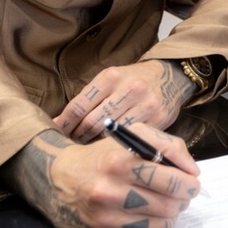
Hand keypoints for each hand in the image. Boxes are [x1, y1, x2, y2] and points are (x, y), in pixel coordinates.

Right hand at [2, 127, 199, 227]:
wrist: (58, 177)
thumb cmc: (103, 154)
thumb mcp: (133, 134)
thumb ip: (169, 145)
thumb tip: (193, 171)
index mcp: (120, 161)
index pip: (172, 180)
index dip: (189, 183)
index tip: (191, 182)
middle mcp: (110, 191)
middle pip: (170, 205)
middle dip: (183, 200)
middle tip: (181, 194)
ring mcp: (105, 217)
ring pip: (161, 226)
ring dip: (171, 215)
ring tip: (165, 203)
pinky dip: (153, 227)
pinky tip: (146, 214)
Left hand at [54, 60, 194, 143]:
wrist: (170, 77)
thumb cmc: (132, 80)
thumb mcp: (110, 79)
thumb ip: (88, 98)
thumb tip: (58, 122)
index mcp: (111, 77)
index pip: (79, 106)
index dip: (65, 124)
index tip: (57, 134)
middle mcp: (129, 89)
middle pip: (92, 123)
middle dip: (78, 136)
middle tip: (71, 145)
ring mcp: (145, 105)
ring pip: (111, 134)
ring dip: (95, 144)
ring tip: (87, 150)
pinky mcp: (158, 120)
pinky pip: (131, 139)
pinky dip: (118, 146)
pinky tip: (110, 149)